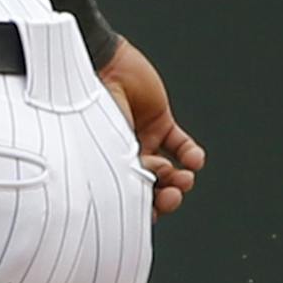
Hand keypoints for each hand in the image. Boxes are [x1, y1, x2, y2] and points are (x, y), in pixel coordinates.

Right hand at [98, 38, 203, 217]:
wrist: (100, 69)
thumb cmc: (88, 108)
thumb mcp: (103, 151)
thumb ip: (125, 177)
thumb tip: (148, 201)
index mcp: (102, 167)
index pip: (126, 196)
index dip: (142, 209)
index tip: (152, 214)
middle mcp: (122, 157)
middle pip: (150, 186)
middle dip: (165, 196)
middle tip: (172, 195)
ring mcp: (142, 139)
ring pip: (168, 169)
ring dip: (180, 178)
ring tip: (183, 176)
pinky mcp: (159, 121)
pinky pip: (180, 143)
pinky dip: (191, 154)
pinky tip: (194, 159)